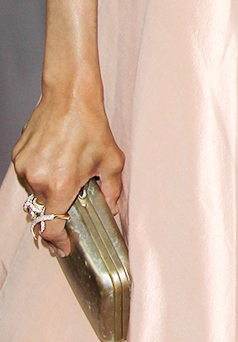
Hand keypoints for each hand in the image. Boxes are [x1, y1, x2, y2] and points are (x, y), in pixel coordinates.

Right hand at [12, 89, 123, 256]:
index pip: (50, 228)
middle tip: (71, 196)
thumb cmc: (90, 124)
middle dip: (57, 207)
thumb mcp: (111, 160)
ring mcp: (25, 167)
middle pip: (44, 208)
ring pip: (35, 191)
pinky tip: (56, 157)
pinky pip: (28, 174)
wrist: (69, 95)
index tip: (62, 246)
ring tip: (66, 167)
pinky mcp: (18, 155)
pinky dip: (40, 172)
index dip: (56, 242)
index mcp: (61, 185)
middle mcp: (38, 179)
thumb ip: (113, 190)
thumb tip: (114, 209)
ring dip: (48, 187)